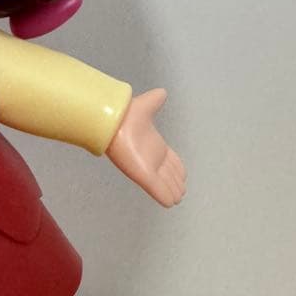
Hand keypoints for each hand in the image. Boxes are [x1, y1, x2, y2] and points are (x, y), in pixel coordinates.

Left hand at [106, 89, 186, 207]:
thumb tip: (162, 92)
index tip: (183, 175)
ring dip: (172, 191)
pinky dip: (164, 196)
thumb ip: (155, 101)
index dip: (177, 168)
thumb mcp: (145, 105)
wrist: (112, 120)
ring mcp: (147, 167)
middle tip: (181, 192)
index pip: (170, 159)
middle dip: (175, 182)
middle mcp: (152, 158)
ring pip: (164, 184)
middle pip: (168, 174)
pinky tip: (170, 203)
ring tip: (177, 198)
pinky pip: (157, 189)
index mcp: (155, 145)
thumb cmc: (125, 115)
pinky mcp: (142, 175)